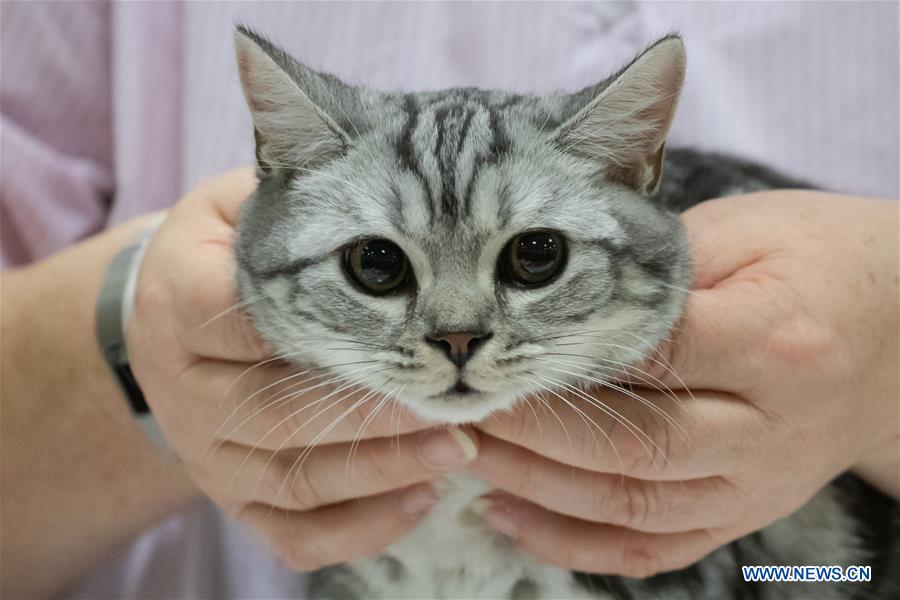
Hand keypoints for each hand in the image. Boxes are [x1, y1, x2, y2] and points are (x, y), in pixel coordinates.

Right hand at [127, 169, 478, 570]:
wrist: (173, 329)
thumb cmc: (230, 252)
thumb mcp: (244, 201)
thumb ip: (291, 176)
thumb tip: (318, 111)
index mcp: (179, 299)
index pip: (242, 315)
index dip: (326, 316)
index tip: (410, 310)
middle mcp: (186, 387)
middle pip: (280, 410)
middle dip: (375, 406)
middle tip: (455, 389)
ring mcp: (210, 452)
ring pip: (298, 479)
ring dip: (385, 468)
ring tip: (459, 446)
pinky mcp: (236, 497)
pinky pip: (293, 533)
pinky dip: (361, 526)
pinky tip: (424, 497)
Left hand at [471, 191, 898, 577]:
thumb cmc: (821, 262)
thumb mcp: (748, 231)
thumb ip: (661, 266)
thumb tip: (562, 299)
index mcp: (775, 340)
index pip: (649, 355)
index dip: (561, 356)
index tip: (493, 347)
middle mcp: (770, 426)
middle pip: (634, 443)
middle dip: (534, 431)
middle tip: (463, 405)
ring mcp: (759, 482)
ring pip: (634, 503)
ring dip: (538, 488)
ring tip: (466, 454)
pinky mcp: (744, 511)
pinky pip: (656, 547)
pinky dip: (577, 545)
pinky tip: (510, 519)